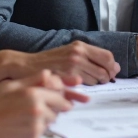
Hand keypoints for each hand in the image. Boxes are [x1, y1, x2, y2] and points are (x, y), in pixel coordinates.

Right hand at [0, 70, 88, 137]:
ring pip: (49, 124)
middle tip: (35, 111)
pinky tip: (19, 129)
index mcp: (34, 95)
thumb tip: (49, 74)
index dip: (59, 99)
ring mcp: (36, 128)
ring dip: (42, 122)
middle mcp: (38, 111)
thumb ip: (32, 79)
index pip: (60, 97)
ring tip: (24, 119)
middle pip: (56, 112)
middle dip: (50, 110)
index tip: (58, 101)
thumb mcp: (9, 86)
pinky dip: (33, 133)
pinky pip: (40, 136)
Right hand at [3, 42, 119, 84]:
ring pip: (95, 80)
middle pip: (105, 70)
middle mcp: (77, 54)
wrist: (25, 65)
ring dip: (94, 85)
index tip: (111, 73)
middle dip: (106, 78)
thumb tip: (113, 66)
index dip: (112, 67)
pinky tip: (77, 90)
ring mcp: (72, 66)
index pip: (107, 56)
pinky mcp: (65, 78)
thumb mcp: (68, 51)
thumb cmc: (48, 61)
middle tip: (101, 82)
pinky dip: (83, 91)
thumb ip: (88, 56)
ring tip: (84, 85)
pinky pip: (83, 88)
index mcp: (79, 46)